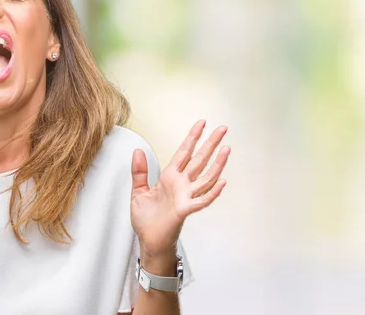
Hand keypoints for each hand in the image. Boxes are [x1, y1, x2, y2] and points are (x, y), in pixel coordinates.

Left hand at [130, 120, 229, 257]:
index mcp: (170, 177)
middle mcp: (181, 184)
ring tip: (227, 149)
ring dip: (217, 164)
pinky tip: (222, 181)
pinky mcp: (185, 210)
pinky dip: (212, 192)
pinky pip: (201, 200)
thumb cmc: (146, 219)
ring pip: (206, 177)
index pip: (184, 152)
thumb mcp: (138, 191)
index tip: (202, 123)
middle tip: (223, 128)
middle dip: (210, 144)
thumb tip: (137, 150)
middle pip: (199, 160)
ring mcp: (185, 196)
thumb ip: (139, 171)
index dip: (192, 137)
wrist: (147, 240)